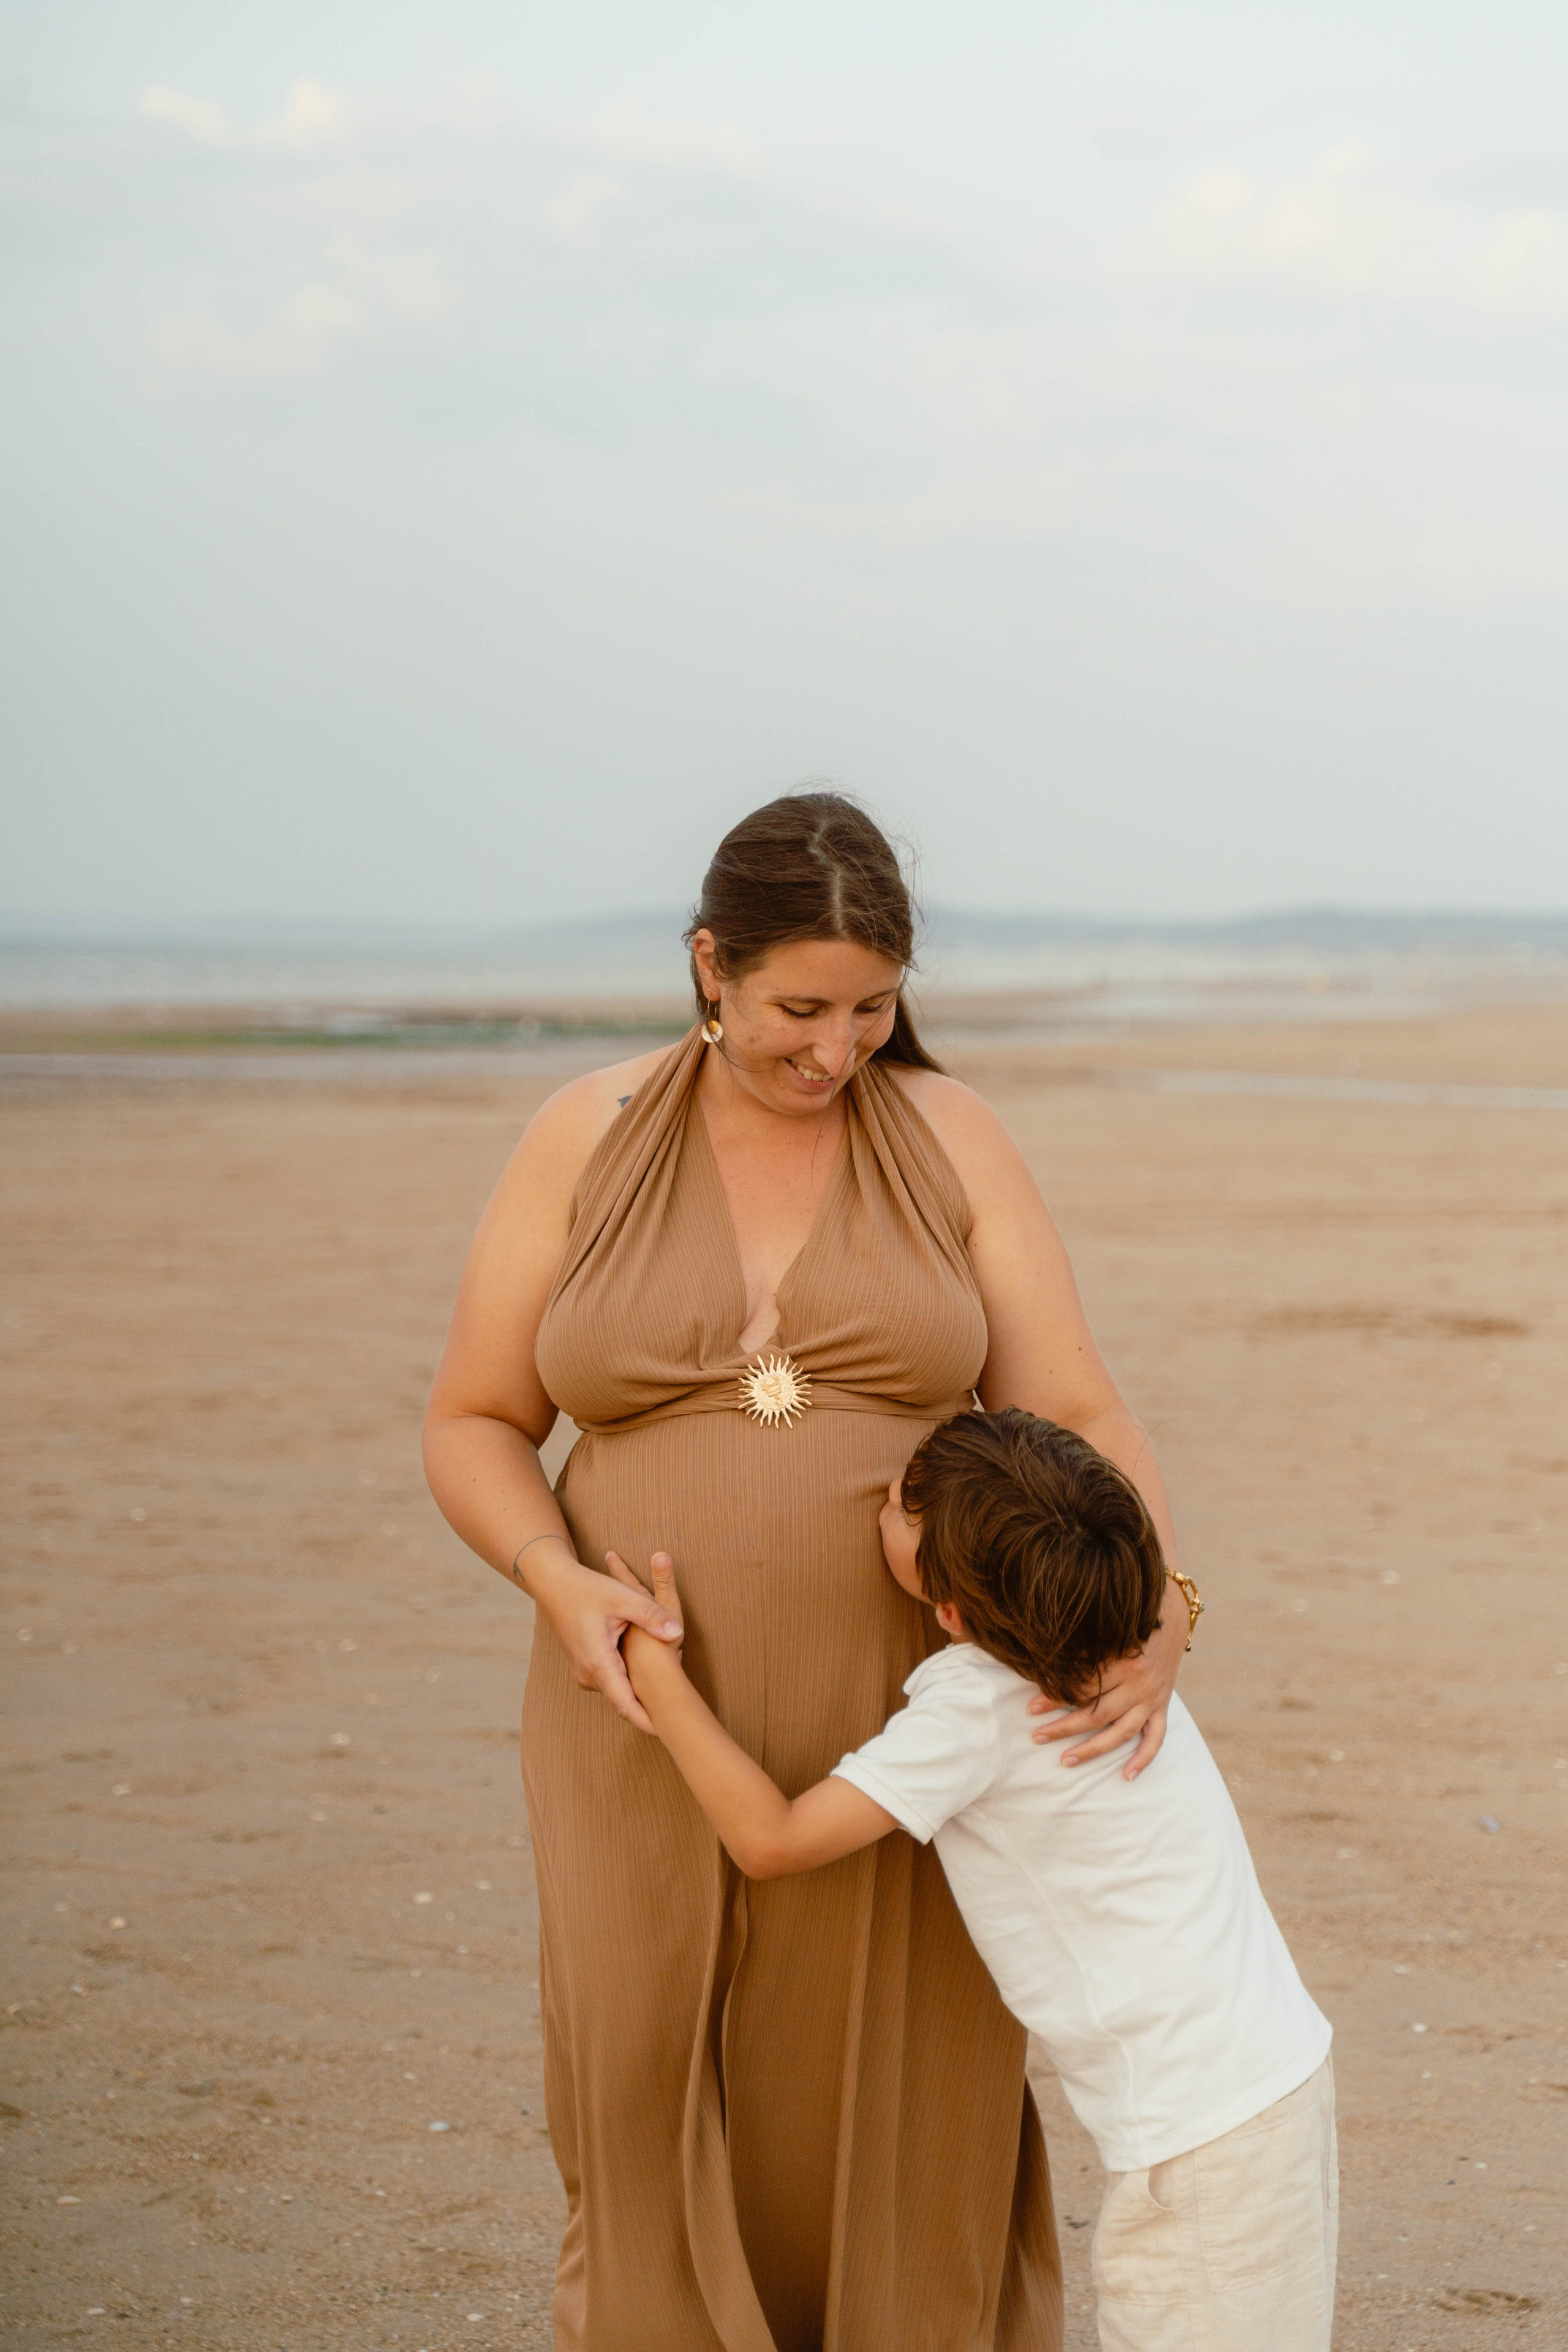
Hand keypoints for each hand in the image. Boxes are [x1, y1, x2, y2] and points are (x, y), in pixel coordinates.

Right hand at [528, 1541, 680, 1733]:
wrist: (554, 1584)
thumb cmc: (587, 1589)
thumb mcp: (623, 1597)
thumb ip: (651, 1615)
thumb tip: (677, 1633)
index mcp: (598, 1662)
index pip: (626, 1705)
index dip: (647, 1721)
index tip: (668, 1732)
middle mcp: (588, 1674)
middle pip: (624, 1702)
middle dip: (650, 1705)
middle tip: (679, 1705)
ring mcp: (584, 1673)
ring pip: (618, 1691)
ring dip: (640, 1691)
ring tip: (669, 1682)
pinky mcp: (585, 1667)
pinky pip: (611, 1682)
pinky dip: (629, 1680)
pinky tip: (648, 1669)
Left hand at [1029, 1594, 1186, 1779]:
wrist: (1171, 1615)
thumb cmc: (1129, 1620)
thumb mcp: (1107, 1629)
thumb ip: (1082, 1647)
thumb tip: (1046, 1660)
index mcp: (1122, 1662)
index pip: (1082, 1689)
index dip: (1054, 1699)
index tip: (1030, 1707)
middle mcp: (1138, 1685)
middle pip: (1097, 1714)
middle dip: (1064, 1727)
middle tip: (1037, 1736)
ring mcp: (1152, 1699)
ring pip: (1121, 1732)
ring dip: (1093, 1749)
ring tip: (1065, 1760)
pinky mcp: (1162, 1706)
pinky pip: (1155, 1738)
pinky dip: (1143, 1758)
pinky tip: (1126, 1776)